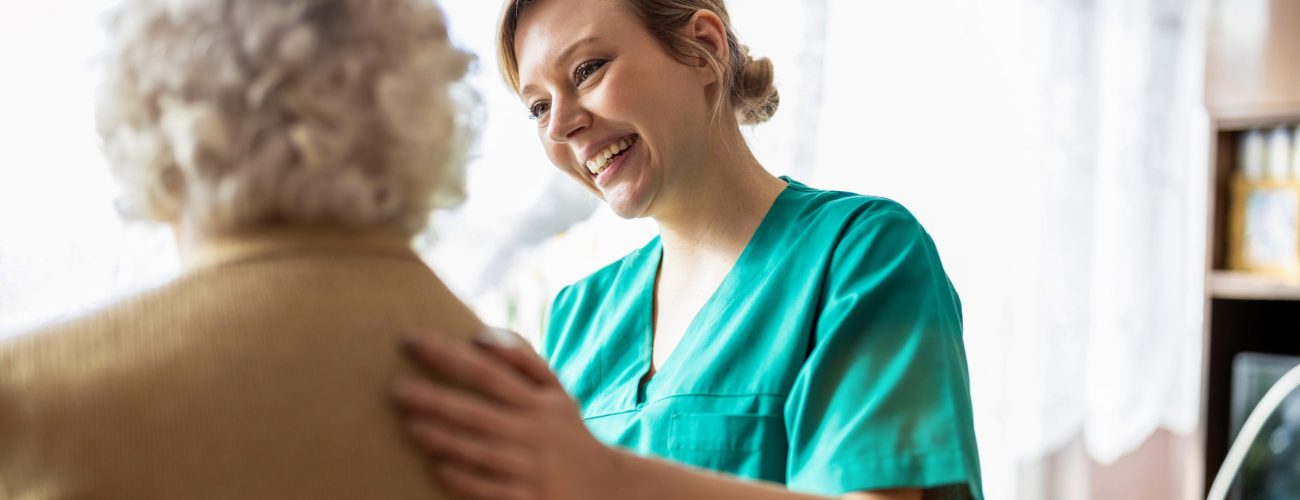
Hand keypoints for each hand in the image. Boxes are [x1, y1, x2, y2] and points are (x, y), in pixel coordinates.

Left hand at [393, 331, 619, 499]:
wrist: (606, 487)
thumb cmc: (566, 432)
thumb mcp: (555, 392)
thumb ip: (523, 360)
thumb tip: (480, 335)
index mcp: (539, 401)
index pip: (488, 372)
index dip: (449, 355)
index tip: (411, 341)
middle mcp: (535, 432)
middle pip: (479, 412)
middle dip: (436, 399)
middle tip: (395, 390)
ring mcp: (532, 467)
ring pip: (482, 451)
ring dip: (444, 438)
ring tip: (409, 426)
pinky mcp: (530, 499)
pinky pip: (492, 490)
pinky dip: (466, 479)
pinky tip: (439, 468)